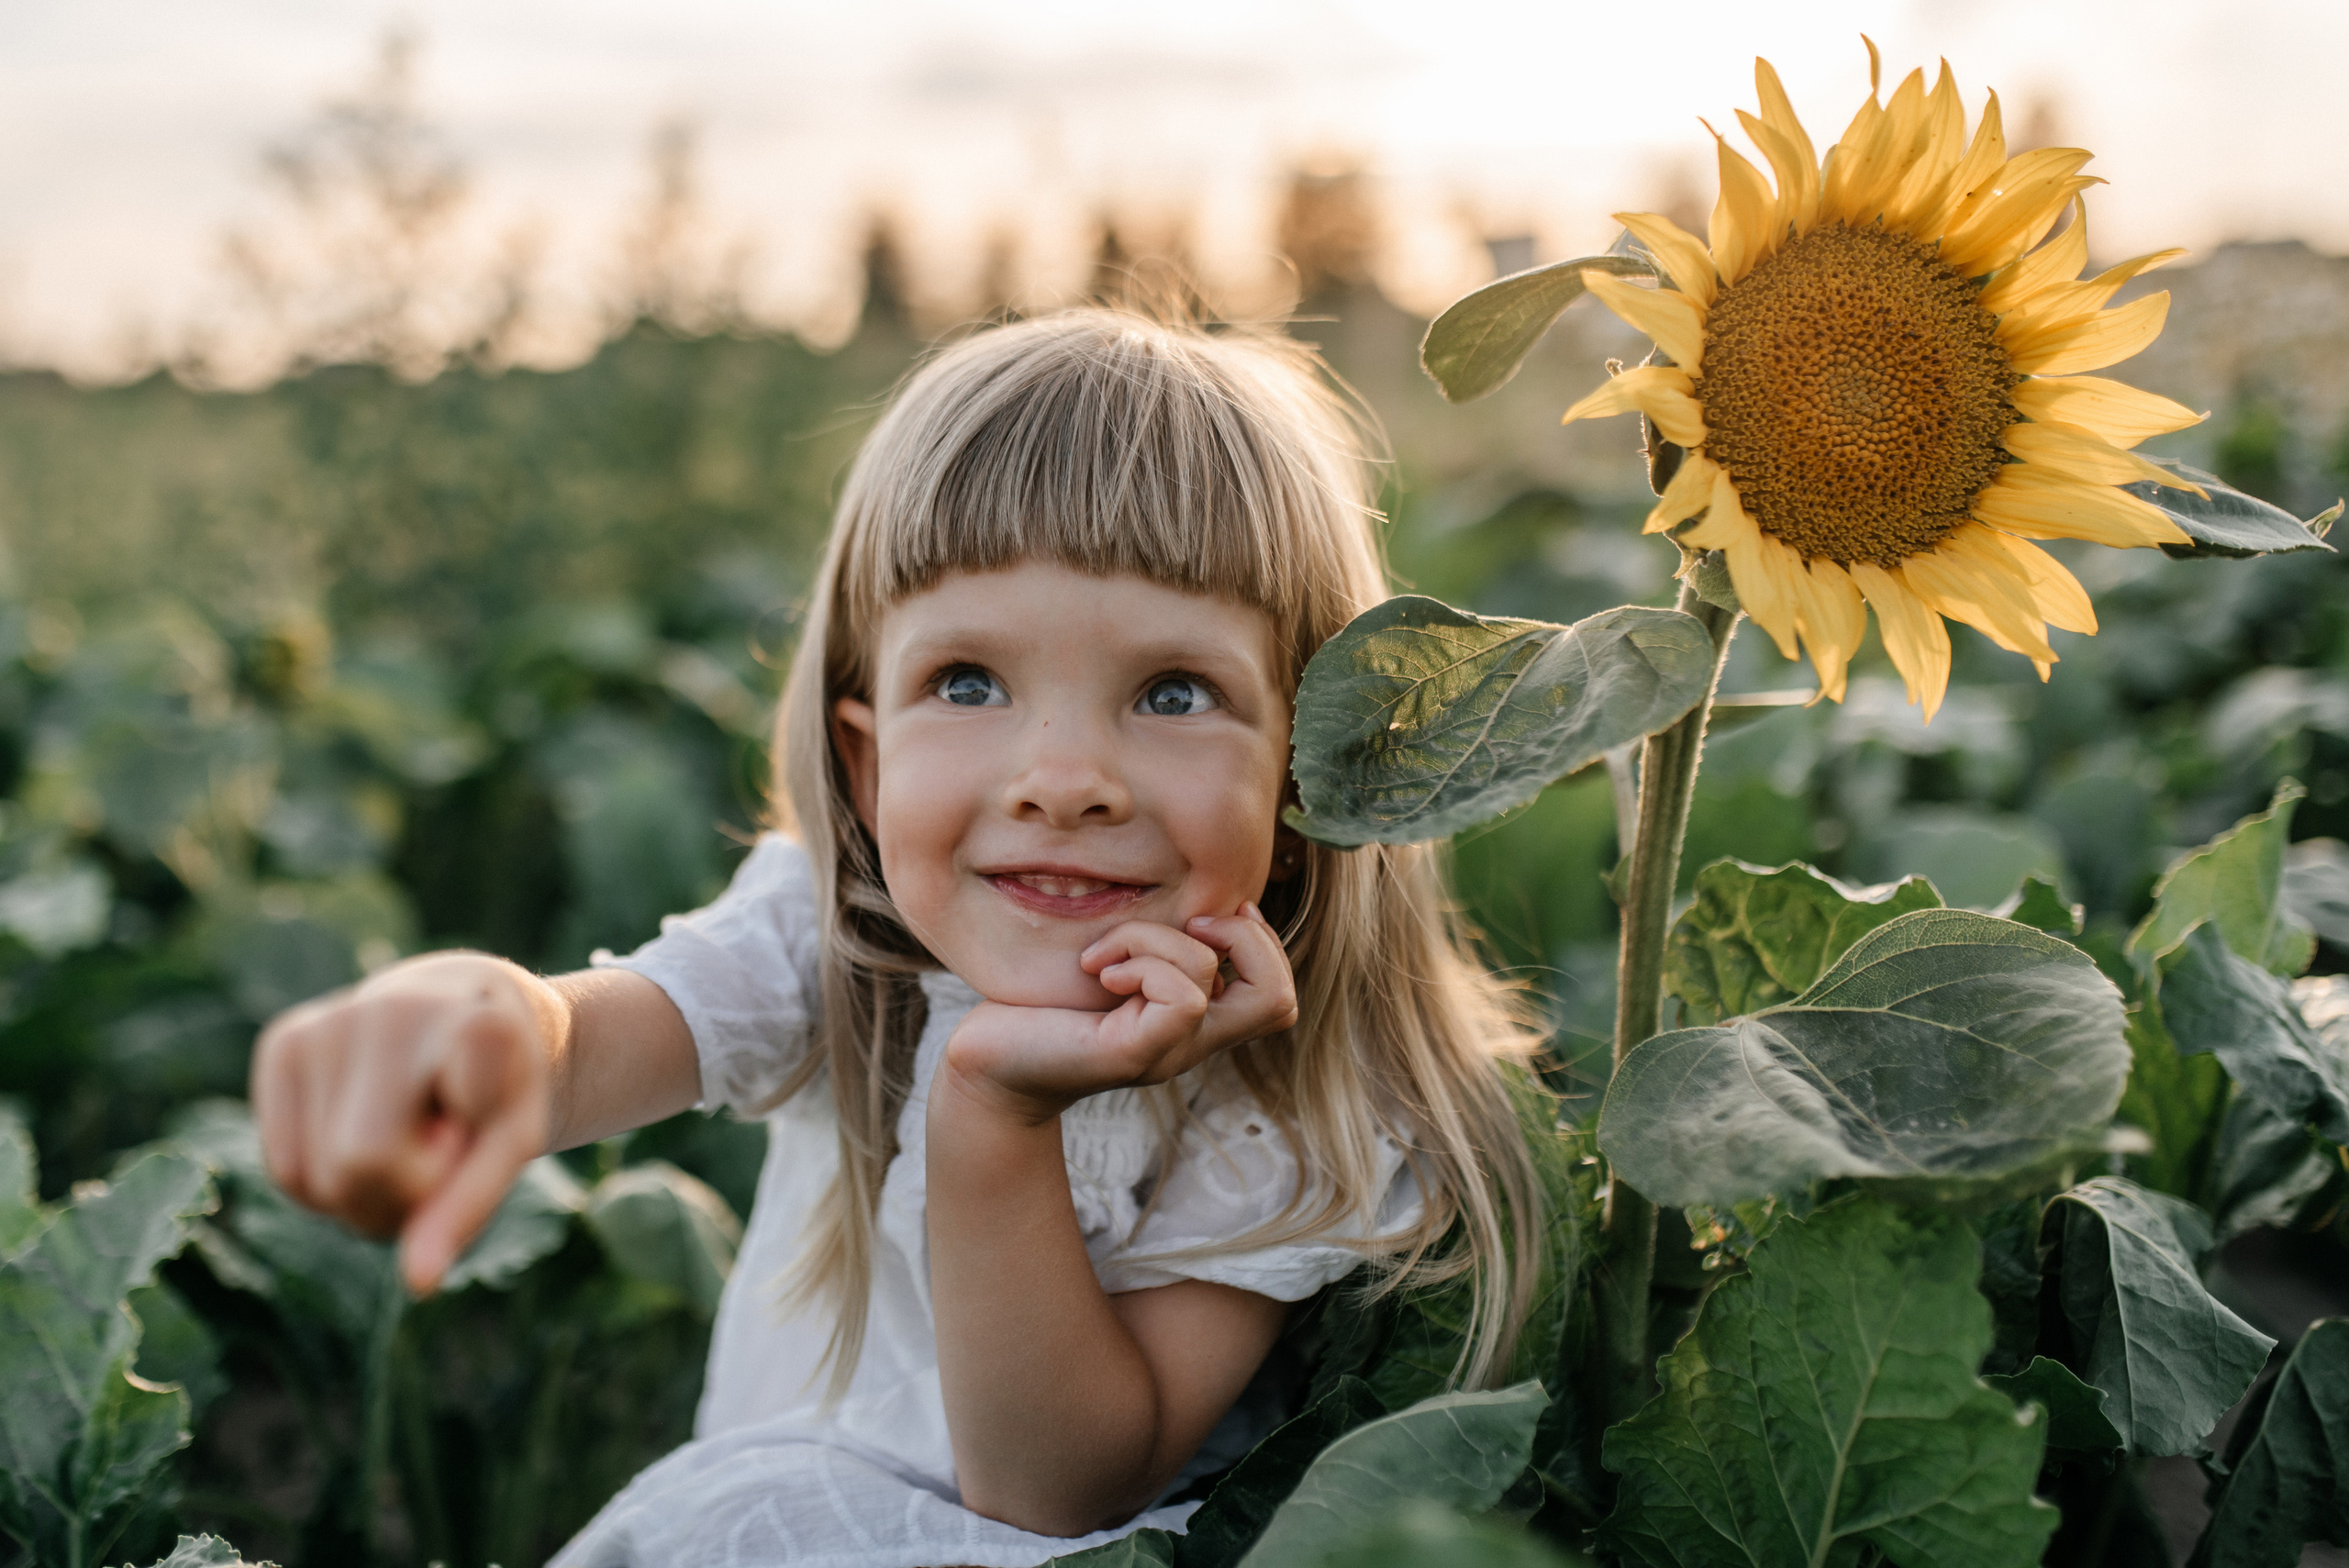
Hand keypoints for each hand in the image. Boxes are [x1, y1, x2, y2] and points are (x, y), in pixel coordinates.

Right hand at [249, 953, 552, 1295]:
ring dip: (360, 1191)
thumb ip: (467, 1207)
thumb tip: (418, 1283)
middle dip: (400, 1193)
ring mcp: (327, 1021)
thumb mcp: (509, 1145)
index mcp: (477, 1027)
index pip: (453, 1106)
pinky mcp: (283, 1039)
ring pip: (313, 1181)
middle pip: (360, 1168)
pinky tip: (360, 1126)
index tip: (472, 1103)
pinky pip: (284, 1170)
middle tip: (441, 1149)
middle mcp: (394, 1010)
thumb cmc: (496, 1090)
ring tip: (402, 1133)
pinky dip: (323, 1179)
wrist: (464, 1007)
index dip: (454, 1145)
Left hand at [940, 904, 1297, 1119]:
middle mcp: (1189, 1041)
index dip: (1261, 943)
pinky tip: (1099, 971)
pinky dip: (1142, 962)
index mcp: (1191, 1020)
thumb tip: (1182, 895)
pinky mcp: (1133, 1055)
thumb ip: (1148, 942)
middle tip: (1188, 926)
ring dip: (1154, 937)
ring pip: (1208, 973)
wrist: (987, 1064)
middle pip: (1278, 1000)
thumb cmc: (1042, 1006)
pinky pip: (1182, 997)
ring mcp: (1164, 1052)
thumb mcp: (1110, 962)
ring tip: (1103, 953)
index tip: (1201, 917)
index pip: (1278, 995)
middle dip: (1248, 940)